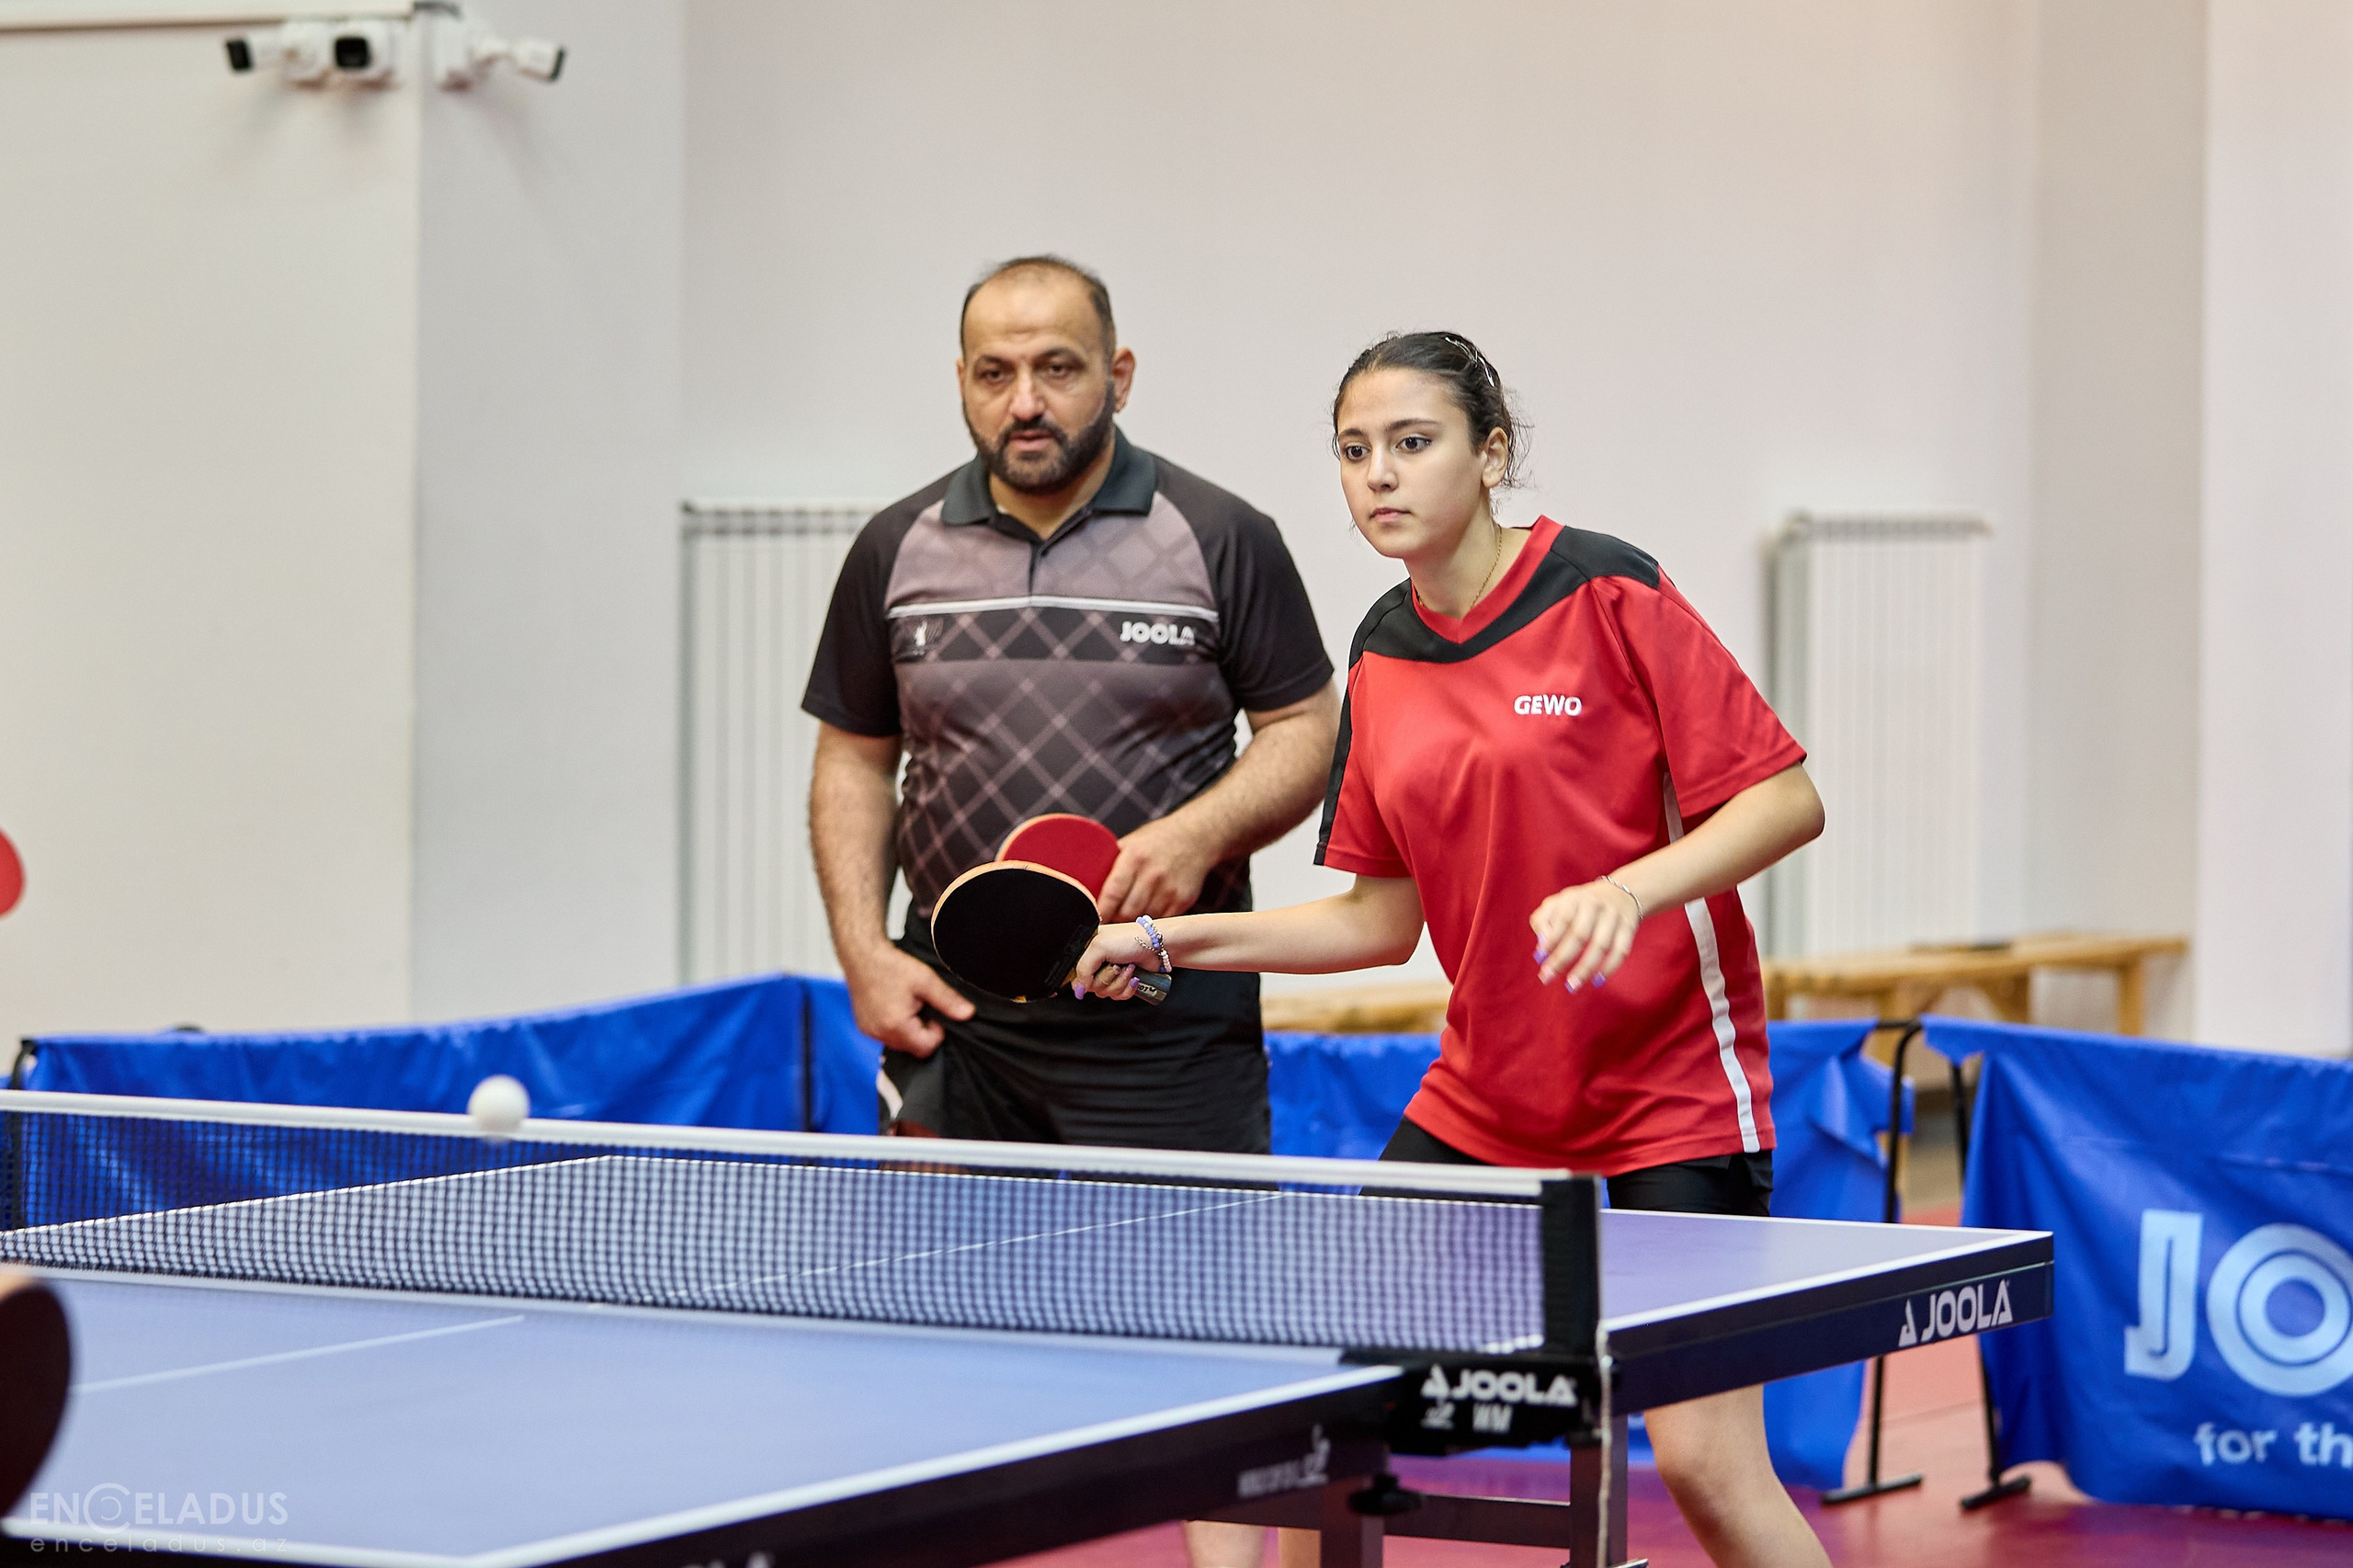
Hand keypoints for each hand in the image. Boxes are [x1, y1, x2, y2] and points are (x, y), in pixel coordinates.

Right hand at [840, 943, 974, 1056]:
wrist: (862, 955)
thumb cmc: (892, 965)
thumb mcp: (925, 980)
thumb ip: (947, 1000)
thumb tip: (968, 1014)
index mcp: (896, 1025)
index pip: (926, 1048)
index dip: (936, 1032)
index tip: (932, 1011)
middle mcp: (879, 1033)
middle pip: (912, 1048)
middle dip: (921, 1031)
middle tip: (920, 1005)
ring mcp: (869, 1031)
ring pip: (899, 1043)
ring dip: (908, 1030)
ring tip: (907, 1004)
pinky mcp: (863, 1027)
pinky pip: (885, 1036)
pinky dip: (894, 1027)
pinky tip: (894, 1006)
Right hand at [1066, 922, 1160, 1001]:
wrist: (1158, 945)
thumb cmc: (1129, 939)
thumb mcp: (1099, 948)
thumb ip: (1082, 969)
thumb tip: (1077, 990)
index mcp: (1086, 950)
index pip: (1074, 974)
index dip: (1082, 980)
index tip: (1091, 977)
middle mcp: (1096, 962)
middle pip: (1090, 987)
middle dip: (1107, 979)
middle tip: (1116, 966)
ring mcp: (1110, 973)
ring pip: (1105, 993)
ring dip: (1119, 983)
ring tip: (1128, 967)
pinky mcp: (1123, 982)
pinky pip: (1118, 996)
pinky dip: (1127, 988)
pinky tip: (1134, 976)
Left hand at [1098, 817, 1213, 921]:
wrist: (1196, 837)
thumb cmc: (1157, 840)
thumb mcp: (1132, 843)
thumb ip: (1111, 863)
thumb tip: (1085, 885)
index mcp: (1134, 857)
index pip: (1113, 893)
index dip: (1101, 912)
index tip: (1093, 921)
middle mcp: (1153, 874)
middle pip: (1126, 912)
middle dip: (1115, 919)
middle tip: (1109, 919)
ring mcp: (1170, 889)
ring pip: (1143, 919)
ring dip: (1133, 922)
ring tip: (1128, 916)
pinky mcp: (1183, 900)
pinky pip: (1161, 921)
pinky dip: (1151, 921)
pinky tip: (1148, 913)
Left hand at [1530, 878, 1643, 991]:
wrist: (1620, 892)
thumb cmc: (1579, 905)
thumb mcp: (1557, 903)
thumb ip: (1542, 921)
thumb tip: (1542, 946)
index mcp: (1574, 898)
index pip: (1561, 920)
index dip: (1551, 940)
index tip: (1540, 959)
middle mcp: (1594, 904)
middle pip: (1580, 935)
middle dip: (1562, 959)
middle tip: (1548, 978)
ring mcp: (1613, 915)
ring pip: (1601, 945)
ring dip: (1585, 968)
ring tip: (1572, 986)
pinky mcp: (1629, 927)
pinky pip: (1620, 950)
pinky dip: (1610, 967)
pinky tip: (1597, 980)